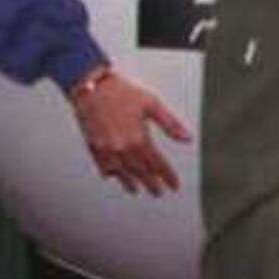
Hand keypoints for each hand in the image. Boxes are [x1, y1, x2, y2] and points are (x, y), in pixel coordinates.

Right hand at [71, 66, 191, 194]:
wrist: (91, 87)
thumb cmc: (120, 92)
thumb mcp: (151, 104)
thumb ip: (170, 124)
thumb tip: (186, 138)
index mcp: (139, 138)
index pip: (158, 164)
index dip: (168, 176)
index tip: (174, 184)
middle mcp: (123, 148)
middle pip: (141, 172)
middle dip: (151, 184)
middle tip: (158, 191)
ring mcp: (107, 150)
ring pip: (122, 173)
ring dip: (131, 183)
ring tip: (136, 189)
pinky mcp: (94, 147)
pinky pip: (104, 167)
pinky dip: (111, 173)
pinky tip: (114, 175)